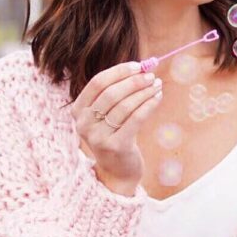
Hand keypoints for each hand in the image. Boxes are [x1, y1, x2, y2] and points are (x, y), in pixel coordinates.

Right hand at [71, 61, 163, 193]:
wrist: (116, 170)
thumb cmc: (114, 134)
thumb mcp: (106, 114)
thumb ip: (116, 92)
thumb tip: (142, 68)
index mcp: (78, 111)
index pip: (97, 83)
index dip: (119, 72)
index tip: (138, 66)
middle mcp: (84, 124)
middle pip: (111, 93)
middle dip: (134, 81)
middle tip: (151, 75)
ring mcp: (98, 137)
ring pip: (125, 106)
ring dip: (144, 92)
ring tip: (156, 85)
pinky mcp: (116, 146)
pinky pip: (136, 119)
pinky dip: (149, 105)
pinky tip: (158, 97)